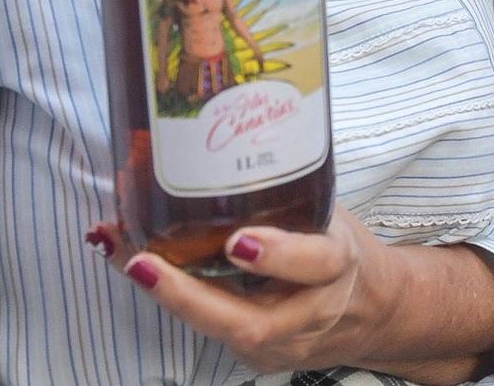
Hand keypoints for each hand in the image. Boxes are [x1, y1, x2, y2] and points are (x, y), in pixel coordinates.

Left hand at [92, 209, 391, 374]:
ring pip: (222, 333)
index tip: (238, 241)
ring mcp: (281, 345)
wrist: (367, 310)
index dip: (279, 255)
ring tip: (126, 260)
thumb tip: (224, 135)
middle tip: (143, 264)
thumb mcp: (328, 212)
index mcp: (336, 266)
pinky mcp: (258, 357)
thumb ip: (290, 191)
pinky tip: (139, 271)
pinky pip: (213, 333)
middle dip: (190, 297)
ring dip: (170, 299)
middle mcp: (309, 314)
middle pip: (252, 324)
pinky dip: (174, 302)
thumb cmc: (337, 247)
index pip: (317, 264)